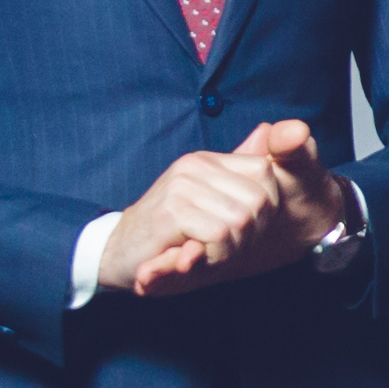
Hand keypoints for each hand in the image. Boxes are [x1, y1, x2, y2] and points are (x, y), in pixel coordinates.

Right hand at [108, 120, 345, 292]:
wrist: (120, 254)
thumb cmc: (172, 235)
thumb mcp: (210, 204)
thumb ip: (239, 172)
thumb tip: (268, 130)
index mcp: (207, 161)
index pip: (265, 172)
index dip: (265, 210)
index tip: (242, 232)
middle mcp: (194, 166)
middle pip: (259, 200)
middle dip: (250, 234)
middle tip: (222, 248)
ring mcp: (181, 187)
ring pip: (242, 220)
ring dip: (231, 249)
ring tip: (204, 253)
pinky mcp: (171, 212)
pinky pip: (220, 235)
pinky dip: (214, 255)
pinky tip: (194, 258)